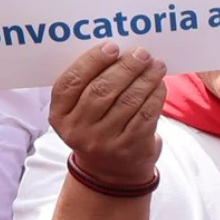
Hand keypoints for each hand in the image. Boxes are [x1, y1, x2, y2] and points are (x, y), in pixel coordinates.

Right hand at [50, 44, 166, 183]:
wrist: (110, 172)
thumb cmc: (97, 128)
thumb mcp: (80, 112)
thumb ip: (89, 85)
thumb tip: (119, 51)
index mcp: (60, 115)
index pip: (71, 82)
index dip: (91, 61)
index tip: (112, 46)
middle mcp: (78, 129)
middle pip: (102, 89)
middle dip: (125, 67)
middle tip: (141, 53)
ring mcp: (104, 141)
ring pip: (128, 100)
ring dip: (146, 78)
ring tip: (156, 65)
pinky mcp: (129, 147)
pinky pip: (146, 114)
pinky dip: (156, 95)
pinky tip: (160, 84)